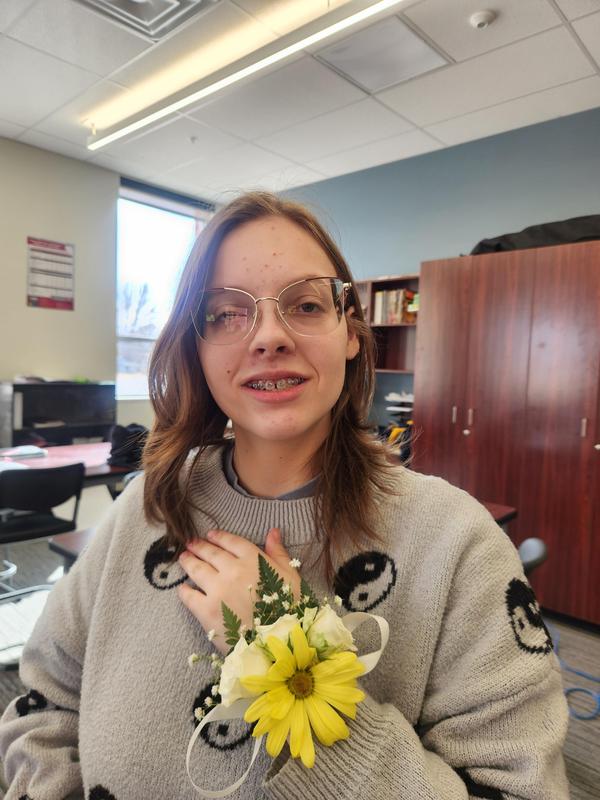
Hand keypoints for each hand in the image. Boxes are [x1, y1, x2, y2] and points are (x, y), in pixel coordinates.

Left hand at [176, 527, 300, 654]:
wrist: (279, 641)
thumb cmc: (290, 608)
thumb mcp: (290, 576)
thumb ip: (278, 552)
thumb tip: (273, 531)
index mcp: (253, 559)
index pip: (231, 542)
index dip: (219, 536)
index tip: (210, 534)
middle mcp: (232, 570)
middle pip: (211, 553)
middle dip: (199, 546)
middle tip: (190, 543)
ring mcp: (217, 589)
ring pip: (197, 570)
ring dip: (189, 562)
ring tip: (184, 558)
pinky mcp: (206, 610)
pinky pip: (189, 596)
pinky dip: (184, 591)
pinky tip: (182, 588)